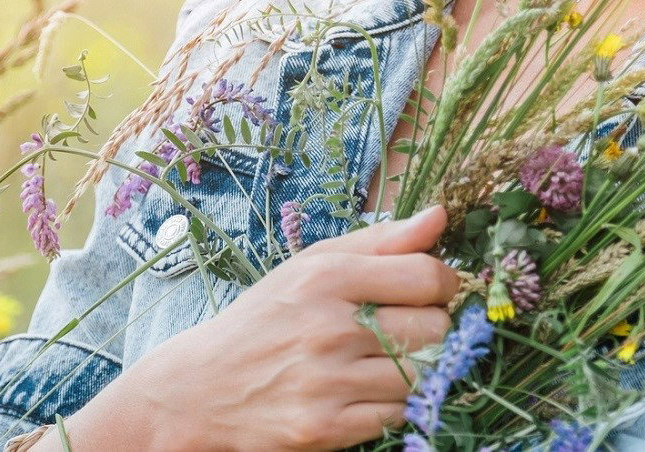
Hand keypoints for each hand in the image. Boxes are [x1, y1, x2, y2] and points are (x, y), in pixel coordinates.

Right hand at [65, 204, 458, 451]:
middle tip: (401, 328)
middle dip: (429, 327)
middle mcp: (328, 328)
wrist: (201, 388)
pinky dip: (389, 403)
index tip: (433, 289)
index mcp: (326, 278)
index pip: (427, 276)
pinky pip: (397, 414)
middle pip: (434, 328)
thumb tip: (441, 215)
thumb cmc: (266, 318)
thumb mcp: (312, 266)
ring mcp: (327, 382)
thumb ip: (380, 241)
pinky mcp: (326, 428)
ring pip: (420, 375)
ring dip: (409, 368)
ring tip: (376, 360)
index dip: (443, 283)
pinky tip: (362, 389)